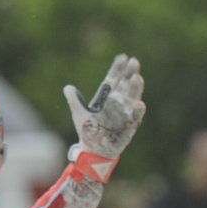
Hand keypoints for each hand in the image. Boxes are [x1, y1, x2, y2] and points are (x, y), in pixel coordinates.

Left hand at [64, 54, 146, 170]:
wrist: (95, 150)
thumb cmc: (88, 131)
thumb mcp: (79, 114)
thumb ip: (75, 101)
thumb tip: (67, 88)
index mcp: (105, 98)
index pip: (113, 80)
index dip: (118, 69)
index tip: (124, 57)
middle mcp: (117, 103)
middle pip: (125, 85)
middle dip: (130, 74)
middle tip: (135, 61)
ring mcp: (124, 114)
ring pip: (131, 98)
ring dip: (135, 88)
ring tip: (137, 77)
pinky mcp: (128, 126)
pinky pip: (134, 117)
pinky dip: (137, 111)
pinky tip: (139, 103)